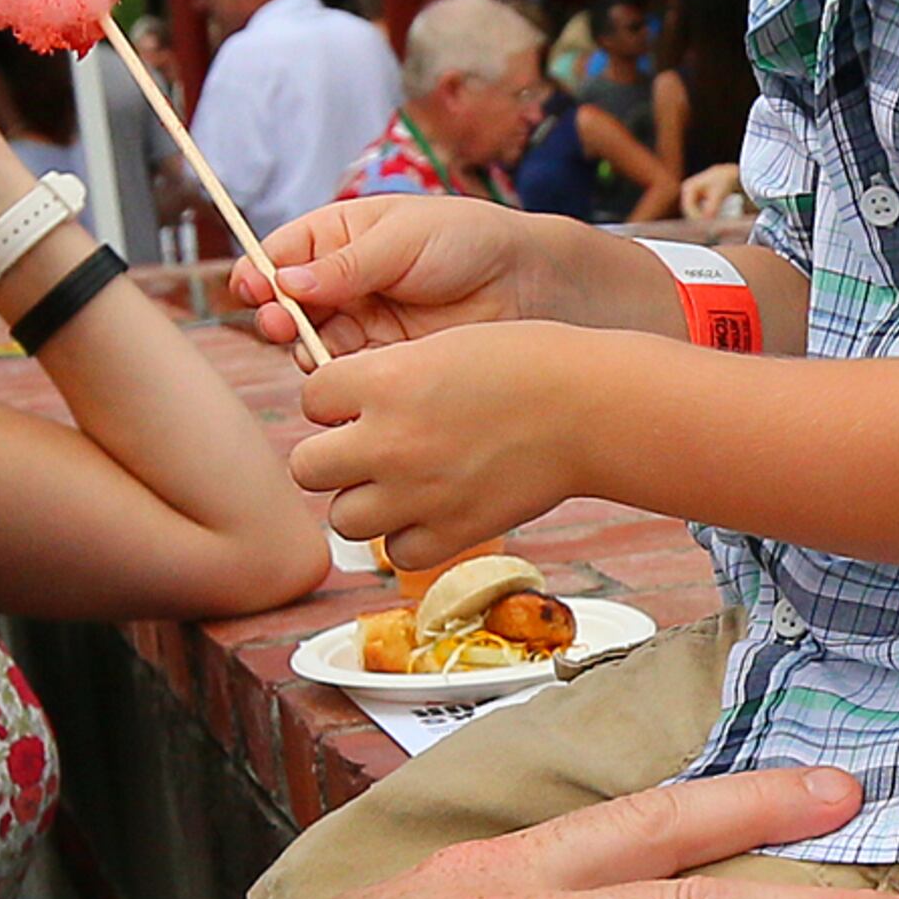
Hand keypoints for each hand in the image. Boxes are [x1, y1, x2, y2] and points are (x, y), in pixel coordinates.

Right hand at [236, 191, 560, 354]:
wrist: (528, 283)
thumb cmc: (468, 240)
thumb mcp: (402, 239)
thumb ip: (345, 265)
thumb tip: (285, 282)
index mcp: (340, 237)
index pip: (282, 255)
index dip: (261, 273)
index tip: (251, 289)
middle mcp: (343, 283)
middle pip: (287, 306)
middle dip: (276, 316)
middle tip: (279, 324)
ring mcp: (363, 325)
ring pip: (312, 345)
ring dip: (305, 350)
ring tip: (316, 349)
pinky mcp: (385, 363)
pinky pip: (347, 377)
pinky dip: (339, 380)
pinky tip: (346, 377)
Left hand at [290, 324, 591, 563]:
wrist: (590, 407)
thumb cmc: (526, 363)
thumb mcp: (441, 346)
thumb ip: (385, 377)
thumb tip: (343, 407)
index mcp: (384, 381)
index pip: (311, 397)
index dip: (334, 399)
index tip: (362, 399)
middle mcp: (389, 441)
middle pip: (307, 466)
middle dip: (332, 456)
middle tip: (367, 447)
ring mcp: (418, 493)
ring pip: (342, 517)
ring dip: (362, 502)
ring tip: (396, 483)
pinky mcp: (453, 531)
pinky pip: (397, 552)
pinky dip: (407, 537)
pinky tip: (430, 511)